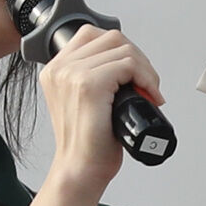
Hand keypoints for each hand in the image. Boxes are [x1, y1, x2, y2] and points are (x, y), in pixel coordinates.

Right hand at [34, 23, 162, 201]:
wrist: (81, 170)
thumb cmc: (88, 143)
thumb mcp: (84, 101)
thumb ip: (94, 76)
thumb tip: (127, 64)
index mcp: (56, 69)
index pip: (93, 35)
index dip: (122, 49)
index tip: (133, 73)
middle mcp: (60, 68)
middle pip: (111, 38)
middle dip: (138, 58)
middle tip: (147, 83)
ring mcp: (72, 74)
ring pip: (123, 49)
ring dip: (145, 69)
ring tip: (149, 91)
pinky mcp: (88, 85)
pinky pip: (128, 64)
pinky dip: (146, 77)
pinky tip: (149, 94)